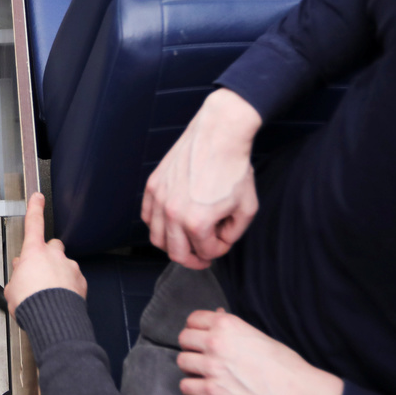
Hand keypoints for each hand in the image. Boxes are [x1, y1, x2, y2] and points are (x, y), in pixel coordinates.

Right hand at [4, 193, 86, 315]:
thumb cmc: (30, 303)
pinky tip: (58, 298)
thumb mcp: (12, 288)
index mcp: (34, 253)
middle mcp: (54, 256)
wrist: (51, 320)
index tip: (38, 197)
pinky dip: (67, 286)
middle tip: (38, 271)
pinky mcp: (80, 281)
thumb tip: (20, 271)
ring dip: (57, 273)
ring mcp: (69, 268)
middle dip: (46, 255)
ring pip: (63, 264)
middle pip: (52, 246)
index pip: (34, 223)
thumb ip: (17, 275)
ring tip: (47, 292)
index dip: (35, 208)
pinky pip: (73, 279)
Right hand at [142, 88, 261, 269]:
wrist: (219, 136)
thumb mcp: (247, 208)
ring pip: (157, 239)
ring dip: (173, 245)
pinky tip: (172, 221)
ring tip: (186, 240)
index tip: (225, 238)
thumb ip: (233, 233)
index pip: (206, 252)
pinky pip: (148, 217)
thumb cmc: (234, 168)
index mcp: (197, 222)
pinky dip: (158, 225)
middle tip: (203, 256)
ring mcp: (160, 199)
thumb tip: (219, 241)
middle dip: (194, 258)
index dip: (220, 249)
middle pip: (177, 254)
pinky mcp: (153, 186)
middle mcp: (173, 214)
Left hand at [176, 309, 342, 394]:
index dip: (196, 328)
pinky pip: (185, 386)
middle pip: (183, 339)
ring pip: (182, 361)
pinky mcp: (211, 391)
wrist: (297, 392)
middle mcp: (216, 342)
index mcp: (227, 325)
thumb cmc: (284, 364)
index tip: (200, 336)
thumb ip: (232, 327)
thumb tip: (216, 315)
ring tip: (203, 372)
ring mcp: (212, 367)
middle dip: (191, 347)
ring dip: (191, 367)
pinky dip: (192, 387)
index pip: (193, 319)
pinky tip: (203, 387)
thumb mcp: (257, 335)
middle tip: (201, 355)